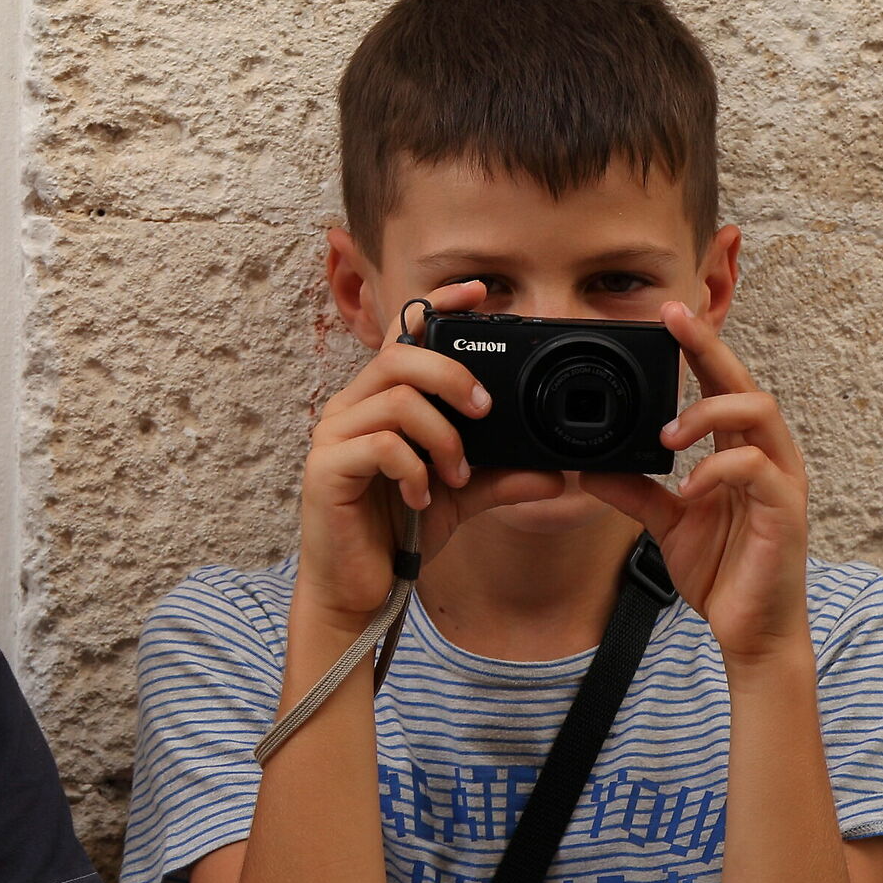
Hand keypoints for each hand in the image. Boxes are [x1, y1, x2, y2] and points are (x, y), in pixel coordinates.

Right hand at [299, 279, 564, 627]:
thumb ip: (501, 478)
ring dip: (442, 435)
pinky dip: (413, 468)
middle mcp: (352, 407)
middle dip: (453, 376)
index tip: (479, 293)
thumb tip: (557, 473)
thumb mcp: (460, 498)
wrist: (358, 589)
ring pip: (395, 399)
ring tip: (456, 474)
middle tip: (485, 413)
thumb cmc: (397, 532)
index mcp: (381, 401)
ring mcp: (334, 436)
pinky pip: (378, 446)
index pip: (404, 335)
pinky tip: (422, 495)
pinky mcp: (326, 469)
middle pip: (400, 356)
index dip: (439, 306)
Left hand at [581, 302, 809, 663]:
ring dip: (708, 412)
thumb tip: (589, 467)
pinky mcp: (785, 511)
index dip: (698, 349)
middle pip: (744, 383)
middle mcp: (766, 456)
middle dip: (708, 347)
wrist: (750, 630)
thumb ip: (634, 491)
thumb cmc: (722, 570)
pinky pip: (757, 470)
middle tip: (672, 321)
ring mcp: (780, 480)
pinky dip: (717, 470)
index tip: (666, 317)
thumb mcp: (666, 523)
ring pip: (759, 414)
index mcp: (740, 451)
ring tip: (667, 435)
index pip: (721, 386)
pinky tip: (688, 486)